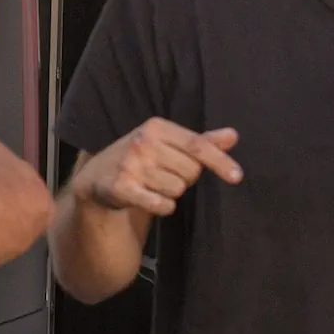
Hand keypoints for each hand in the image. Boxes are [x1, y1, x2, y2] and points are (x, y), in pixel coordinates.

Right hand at [72, 118, 243, 217]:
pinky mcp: (122, 188)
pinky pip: (161, 204)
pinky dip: (162, 206)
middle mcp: (143, 143)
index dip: (219, 161)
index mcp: (157, 127)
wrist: (97, 176)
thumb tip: (233, 136)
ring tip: (153, 184)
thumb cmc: (141, 156)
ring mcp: (131, 165)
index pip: (197, 145)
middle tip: (166, 174)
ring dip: (171, 192)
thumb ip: (201, 141)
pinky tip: (151, 199)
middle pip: (190, 171)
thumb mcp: (167, 142)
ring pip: (177, 190)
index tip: (237, 176)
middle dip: (184, 177)